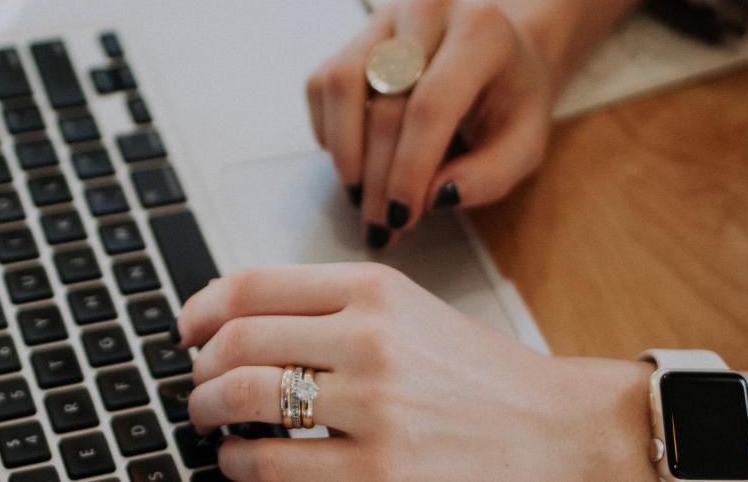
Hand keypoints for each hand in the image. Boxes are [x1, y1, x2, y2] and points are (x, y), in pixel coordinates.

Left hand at [175, 263, 655, 480]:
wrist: (559, 432)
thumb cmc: (479, 378)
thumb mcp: (410, 313)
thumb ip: (329, 306)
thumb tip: (229, 322)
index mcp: (376, 290)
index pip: (252, 284)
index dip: (201, 309)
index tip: (188, 331)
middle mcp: (372, 341)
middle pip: (237, 344)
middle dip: (199, 372)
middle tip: (198, 389)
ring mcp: (375, 412)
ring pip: (243, 406)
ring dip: (209, 417)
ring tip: (214, 427)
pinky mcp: (377, 478)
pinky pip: (272, 470)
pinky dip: (241, 468)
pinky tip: (248, 466)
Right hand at [306, 0, 553, 248]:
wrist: (499, 53)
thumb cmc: (511, 102)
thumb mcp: (524, 145)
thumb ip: (489, 176)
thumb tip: (434, 197)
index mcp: (481, 32)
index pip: (431, 105)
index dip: (409, 168)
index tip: (401, 217)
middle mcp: (429, 11)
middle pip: (385, 103)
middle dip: (378, 177)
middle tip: (380, 225)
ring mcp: (386, 18)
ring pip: (341, 85)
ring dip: (345, 153)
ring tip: (360, 196)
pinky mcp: (356, 36)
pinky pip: (322, 85)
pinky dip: (330, 132)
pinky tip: (356, 160)